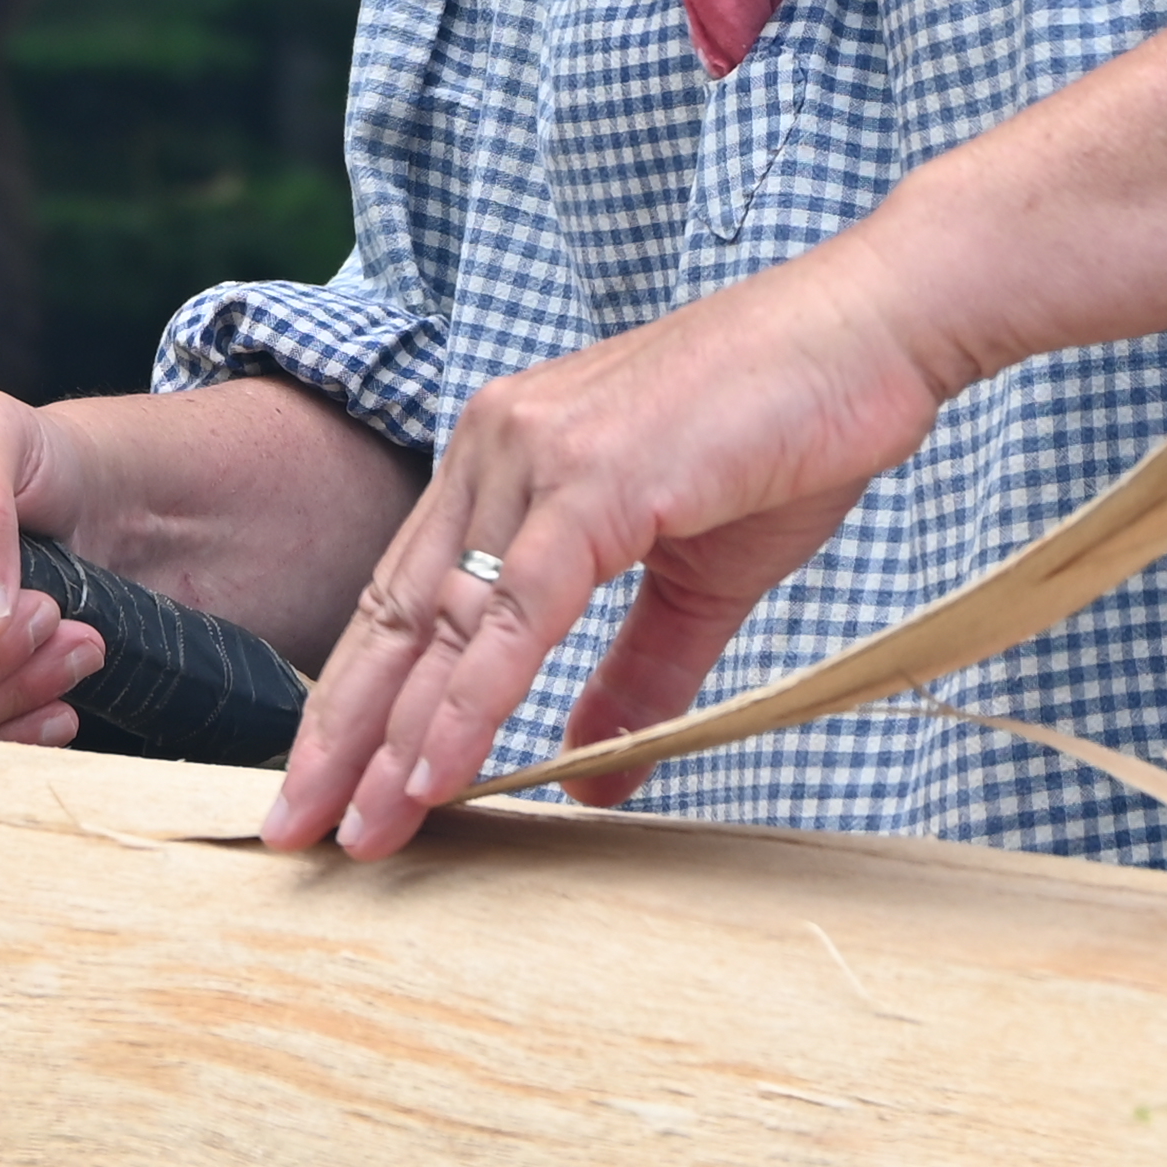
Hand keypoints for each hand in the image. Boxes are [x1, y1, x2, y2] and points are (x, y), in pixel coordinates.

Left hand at [263, 241, 953, 858]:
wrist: (872, 333)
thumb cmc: (792, 434)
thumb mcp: (700, 581)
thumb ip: (638, 674)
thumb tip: (595, 774)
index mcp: (507, 460)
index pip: (407, 596)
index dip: (362, 699)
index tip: (328, 787)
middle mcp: (497, 447)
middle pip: (395, 614)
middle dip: (340, 736)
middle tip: (294, 833)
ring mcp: (538, 457)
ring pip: (441, 622)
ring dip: (391, 740)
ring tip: (355, 831)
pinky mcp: (594, 479)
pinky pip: (514, 612)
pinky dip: (471, 700)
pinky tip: (437, 773)